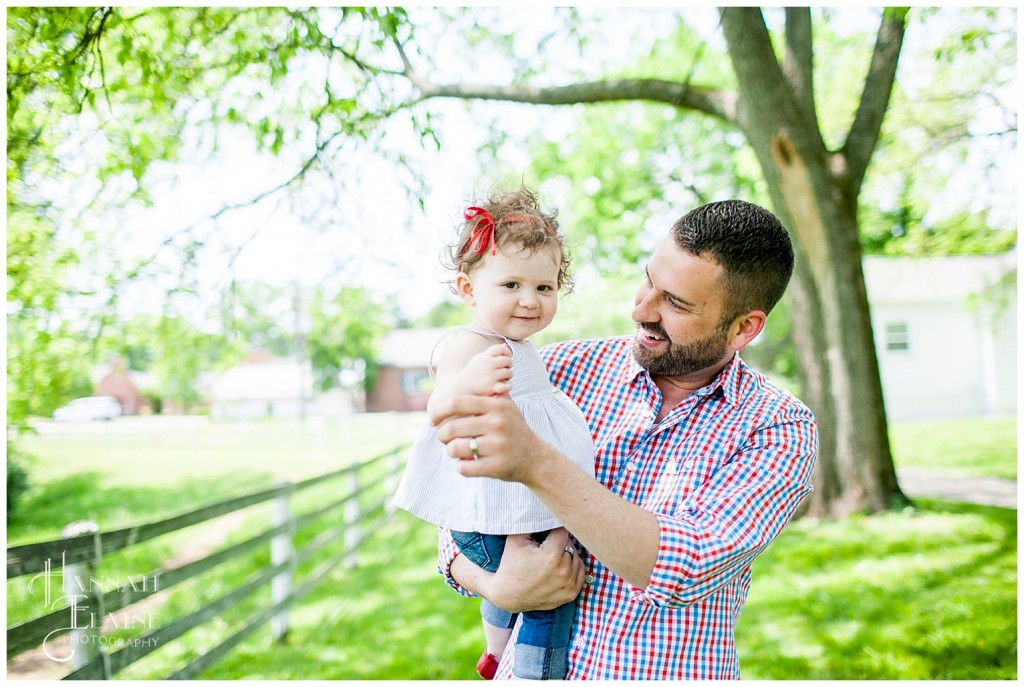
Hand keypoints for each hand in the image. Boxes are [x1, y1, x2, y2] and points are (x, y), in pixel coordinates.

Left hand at [433, 393, 549, 482]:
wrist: (536, 457)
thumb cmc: (512, 428)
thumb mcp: (504, 406)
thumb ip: (484, 394)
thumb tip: (452, 389)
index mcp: (495, 405)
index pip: (456, 403)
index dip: (439, 412)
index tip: (433, 420)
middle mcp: (497, 423)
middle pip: (451, 428)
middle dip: (442, 435)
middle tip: (444, 438)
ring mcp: (498, 446)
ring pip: (455, 448)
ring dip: (450, 451)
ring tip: (456, 451)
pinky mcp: (497, 466)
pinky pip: (464, 468)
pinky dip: (460, 466)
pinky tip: (466, 463)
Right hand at [458, 343, 512, 396]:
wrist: (463, 386)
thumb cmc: (474, 371)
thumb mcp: (480, 359)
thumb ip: (493, 352)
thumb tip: (505, 345)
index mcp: (485, 356)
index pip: (501, 348)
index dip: (506, 352)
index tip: (505, 358)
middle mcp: (488, 365)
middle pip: (507, 360)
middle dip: (509, 364)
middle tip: (506, 369)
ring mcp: (490, 376)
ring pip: (509, 373)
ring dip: (509, 375)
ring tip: (505, 377)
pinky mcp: (491, 387)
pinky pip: (506, 386)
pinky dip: (508, 386)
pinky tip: (506, 385)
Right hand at [485, 528, 584, 611]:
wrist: (508, 595)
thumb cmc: (511, 564)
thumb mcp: (516, 539)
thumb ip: (531, 521)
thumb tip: (544, 508)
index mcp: (551, 556)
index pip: (563, 531)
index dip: (554, 529)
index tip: (547, 532)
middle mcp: (563, 571)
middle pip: (570, 544)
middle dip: (559, 542)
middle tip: (546, 546)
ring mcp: (568, 584)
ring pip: (576, 557)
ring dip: (567, 554)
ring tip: (551, 556)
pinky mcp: (571, 594)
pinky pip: (580, 571)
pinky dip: (573, 567)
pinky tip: (559, 566)